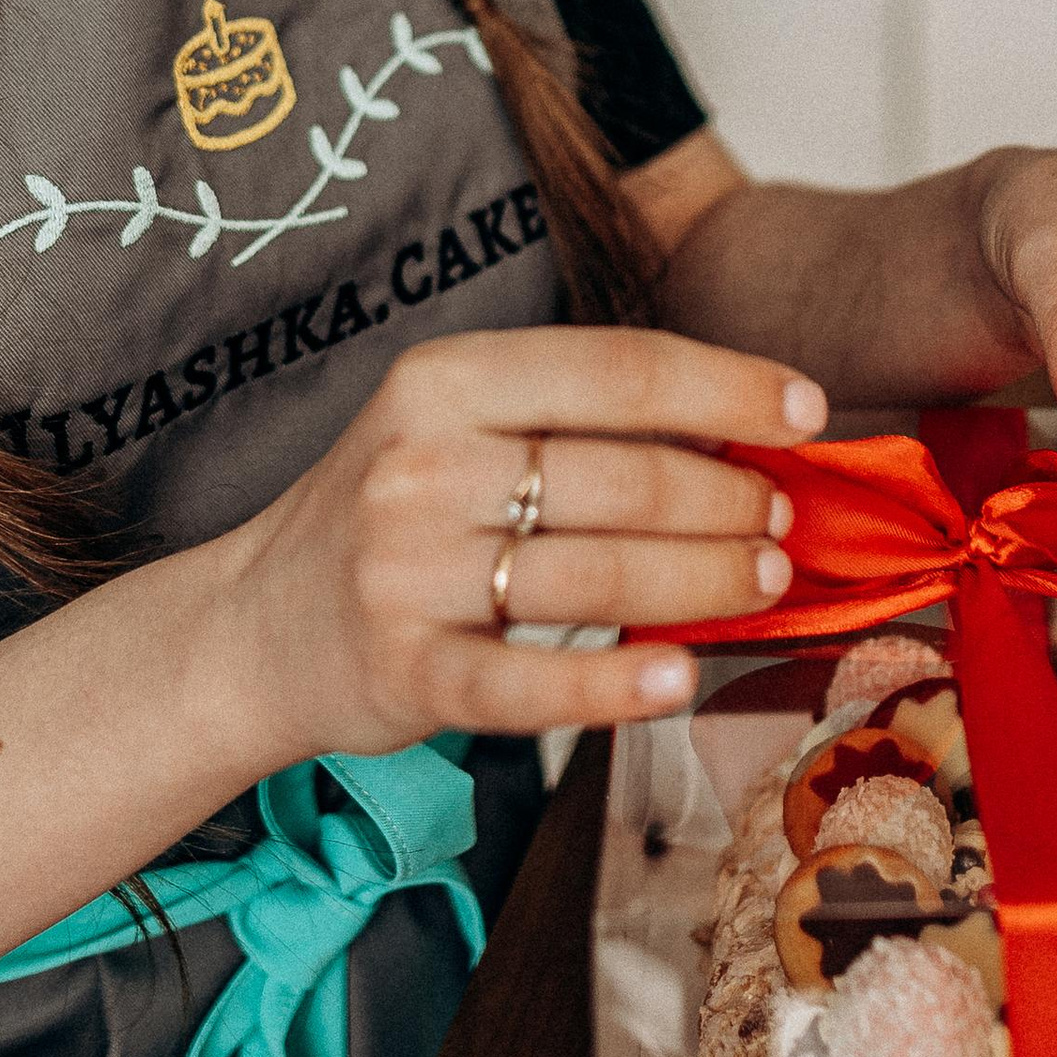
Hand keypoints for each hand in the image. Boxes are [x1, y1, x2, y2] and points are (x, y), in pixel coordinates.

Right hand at [221, 326, 824, 758]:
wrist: (252, 626)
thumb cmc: (391, 515)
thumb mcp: (457, 426)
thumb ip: (572, 419)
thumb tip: (740, 431)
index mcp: (443, 379)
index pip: (616, 369)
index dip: (726, 387)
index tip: (804, 411)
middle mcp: (421, 464)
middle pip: (622, 479)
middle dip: (727, 501)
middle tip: (782, 523)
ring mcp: (408, 571)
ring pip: (595, 578)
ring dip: (703, 582)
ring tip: (762, 583)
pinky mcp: (406, 671)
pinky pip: (529, 684)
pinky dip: (613, 687)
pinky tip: (678, 679)